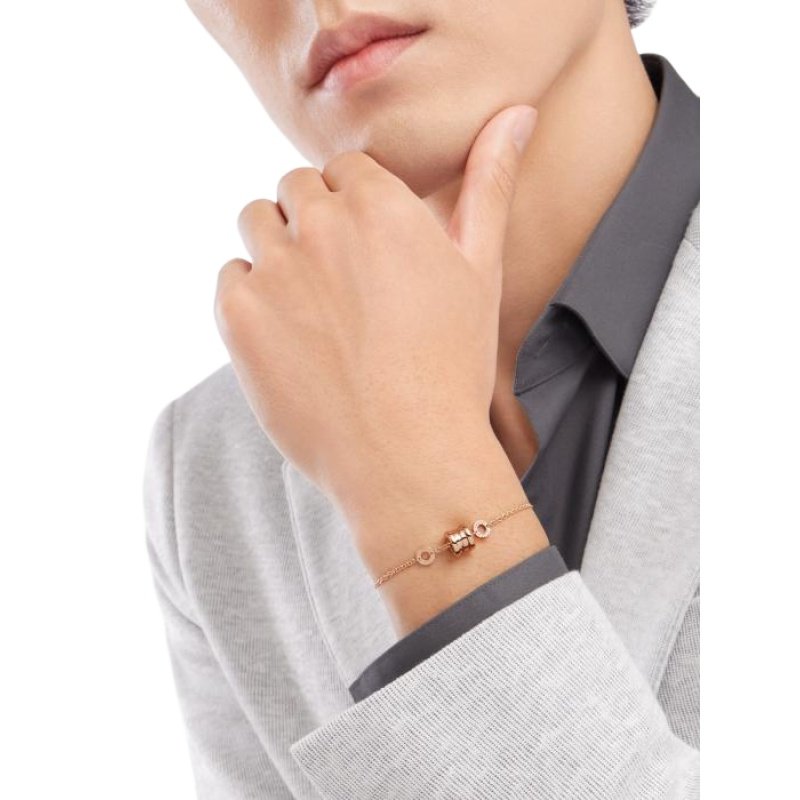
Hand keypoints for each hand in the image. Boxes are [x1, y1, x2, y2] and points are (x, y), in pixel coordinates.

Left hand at [214, 105, 537, 529]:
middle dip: (314, 224)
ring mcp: (274, 268)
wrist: (408, 458)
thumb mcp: (481, 270)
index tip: (367, 254)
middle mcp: (321, 222)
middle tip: (342, 288)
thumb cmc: (452, 366)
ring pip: (256, 225)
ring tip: (313, 310)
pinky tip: (290, 339)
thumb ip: (490, 183)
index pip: (343, 170)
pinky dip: (252, 299)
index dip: (354, 209)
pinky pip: (231, 279)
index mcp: (381, 203)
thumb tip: (517, 113)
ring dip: (278, 252)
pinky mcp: (238, 314)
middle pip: (295, 190)